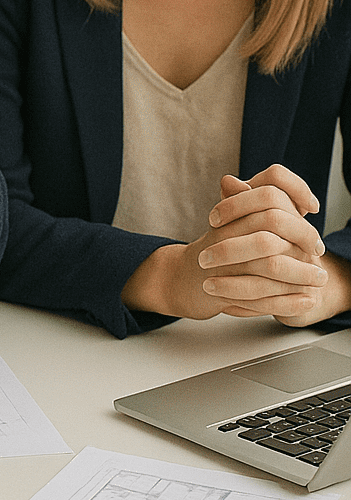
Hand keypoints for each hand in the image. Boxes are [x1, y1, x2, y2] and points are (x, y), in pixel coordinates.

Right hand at [122, 165, 326, 320]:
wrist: (179, 279)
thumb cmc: (212, 251)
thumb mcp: (233, 222)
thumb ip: (257, 208)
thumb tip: (293, 197)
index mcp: (229, 218)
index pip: (266, 202)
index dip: (293, 212)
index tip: (312, 217)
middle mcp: (224, 239)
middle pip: (271, 235)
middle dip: (301, 245)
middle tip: (319, 253)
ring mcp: (220, 266)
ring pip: (268, 269)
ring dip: (299, 276)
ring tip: (319, 281)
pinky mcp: (219, 293)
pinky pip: (260, 300)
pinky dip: (288, 302)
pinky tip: (305, 302)